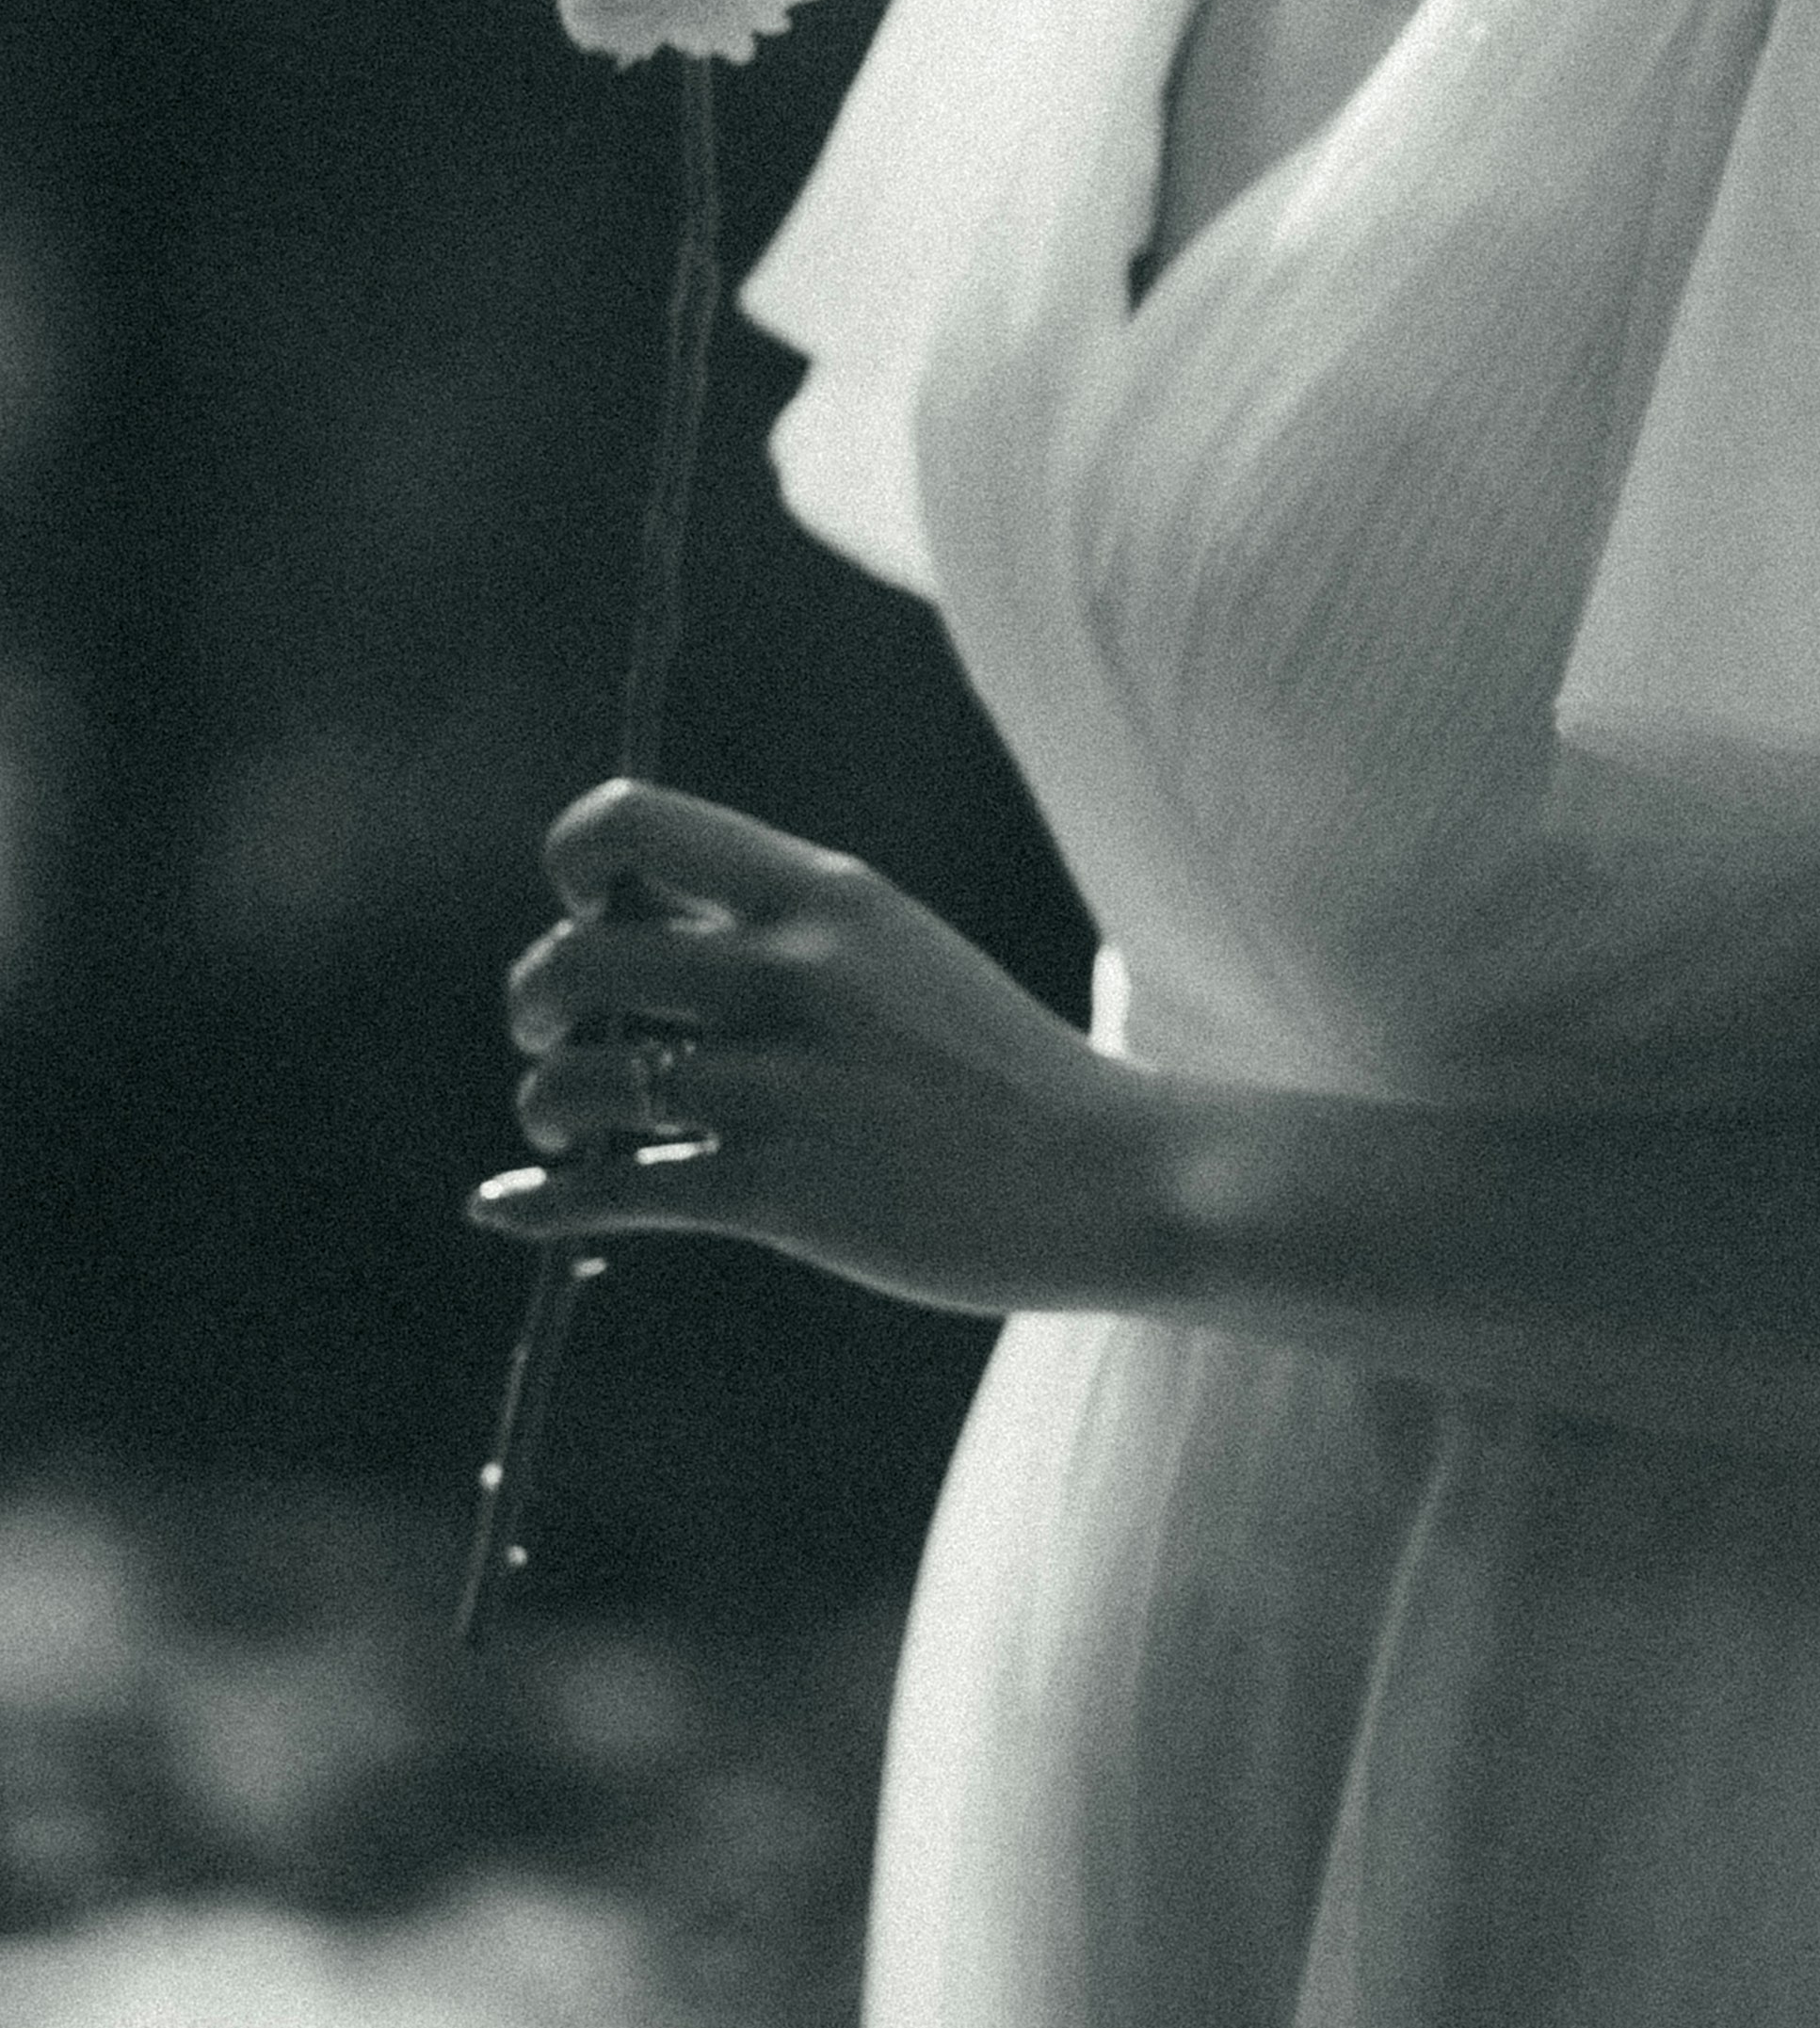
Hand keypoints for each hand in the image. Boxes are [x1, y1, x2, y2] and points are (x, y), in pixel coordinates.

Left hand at [472, 779, 1171, 1316]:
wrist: (1103, 1173)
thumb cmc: (991, 1059)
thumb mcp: (893, 950)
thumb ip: (778, 933)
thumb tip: (628, 931)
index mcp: (825, 892)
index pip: (633, 823)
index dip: (574, 860)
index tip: (584, 910)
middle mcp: (790, 973)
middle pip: (573, 960)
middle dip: (535, 1002)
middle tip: (555, 1039)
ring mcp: (780, 1087)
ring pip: (577, 1087)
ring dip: (547, 1110)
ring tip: (569, 1128)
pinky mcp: (775, 1195)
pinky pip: (609, 1195)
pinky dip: (540, 1204)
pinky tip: (507, 1205)